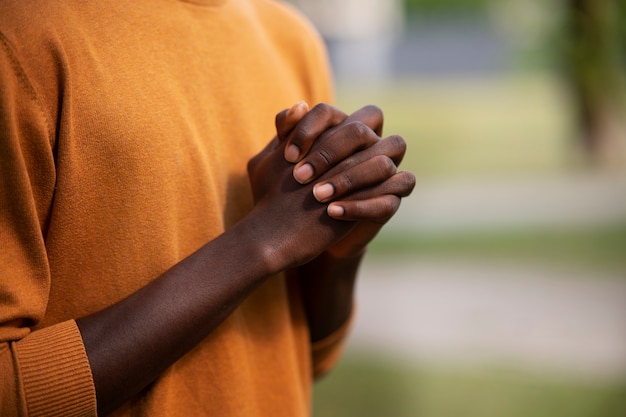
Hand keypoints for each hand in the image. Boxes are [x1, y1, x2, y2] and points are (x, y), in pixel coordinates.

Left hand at [275, 102, 415, 258]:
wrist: (303, 230)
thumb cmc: (292, 191)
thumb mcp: (279, 163)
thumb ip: (286, 132)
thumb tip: (299, 106)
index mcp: (340, 130)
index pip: (330, 113)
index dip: (309, 129)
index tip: (287, 156)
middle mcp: (369, 145)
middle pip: (361, 131)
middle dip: (328, 153)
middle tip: (299, 176)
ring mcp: (386, 173)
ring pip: (383, 164)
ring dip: (348, 179)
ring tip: (316, 196)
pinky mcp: (390, 201)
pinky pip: (388, 200)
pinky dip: (362, 206)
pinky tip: (332, 213)